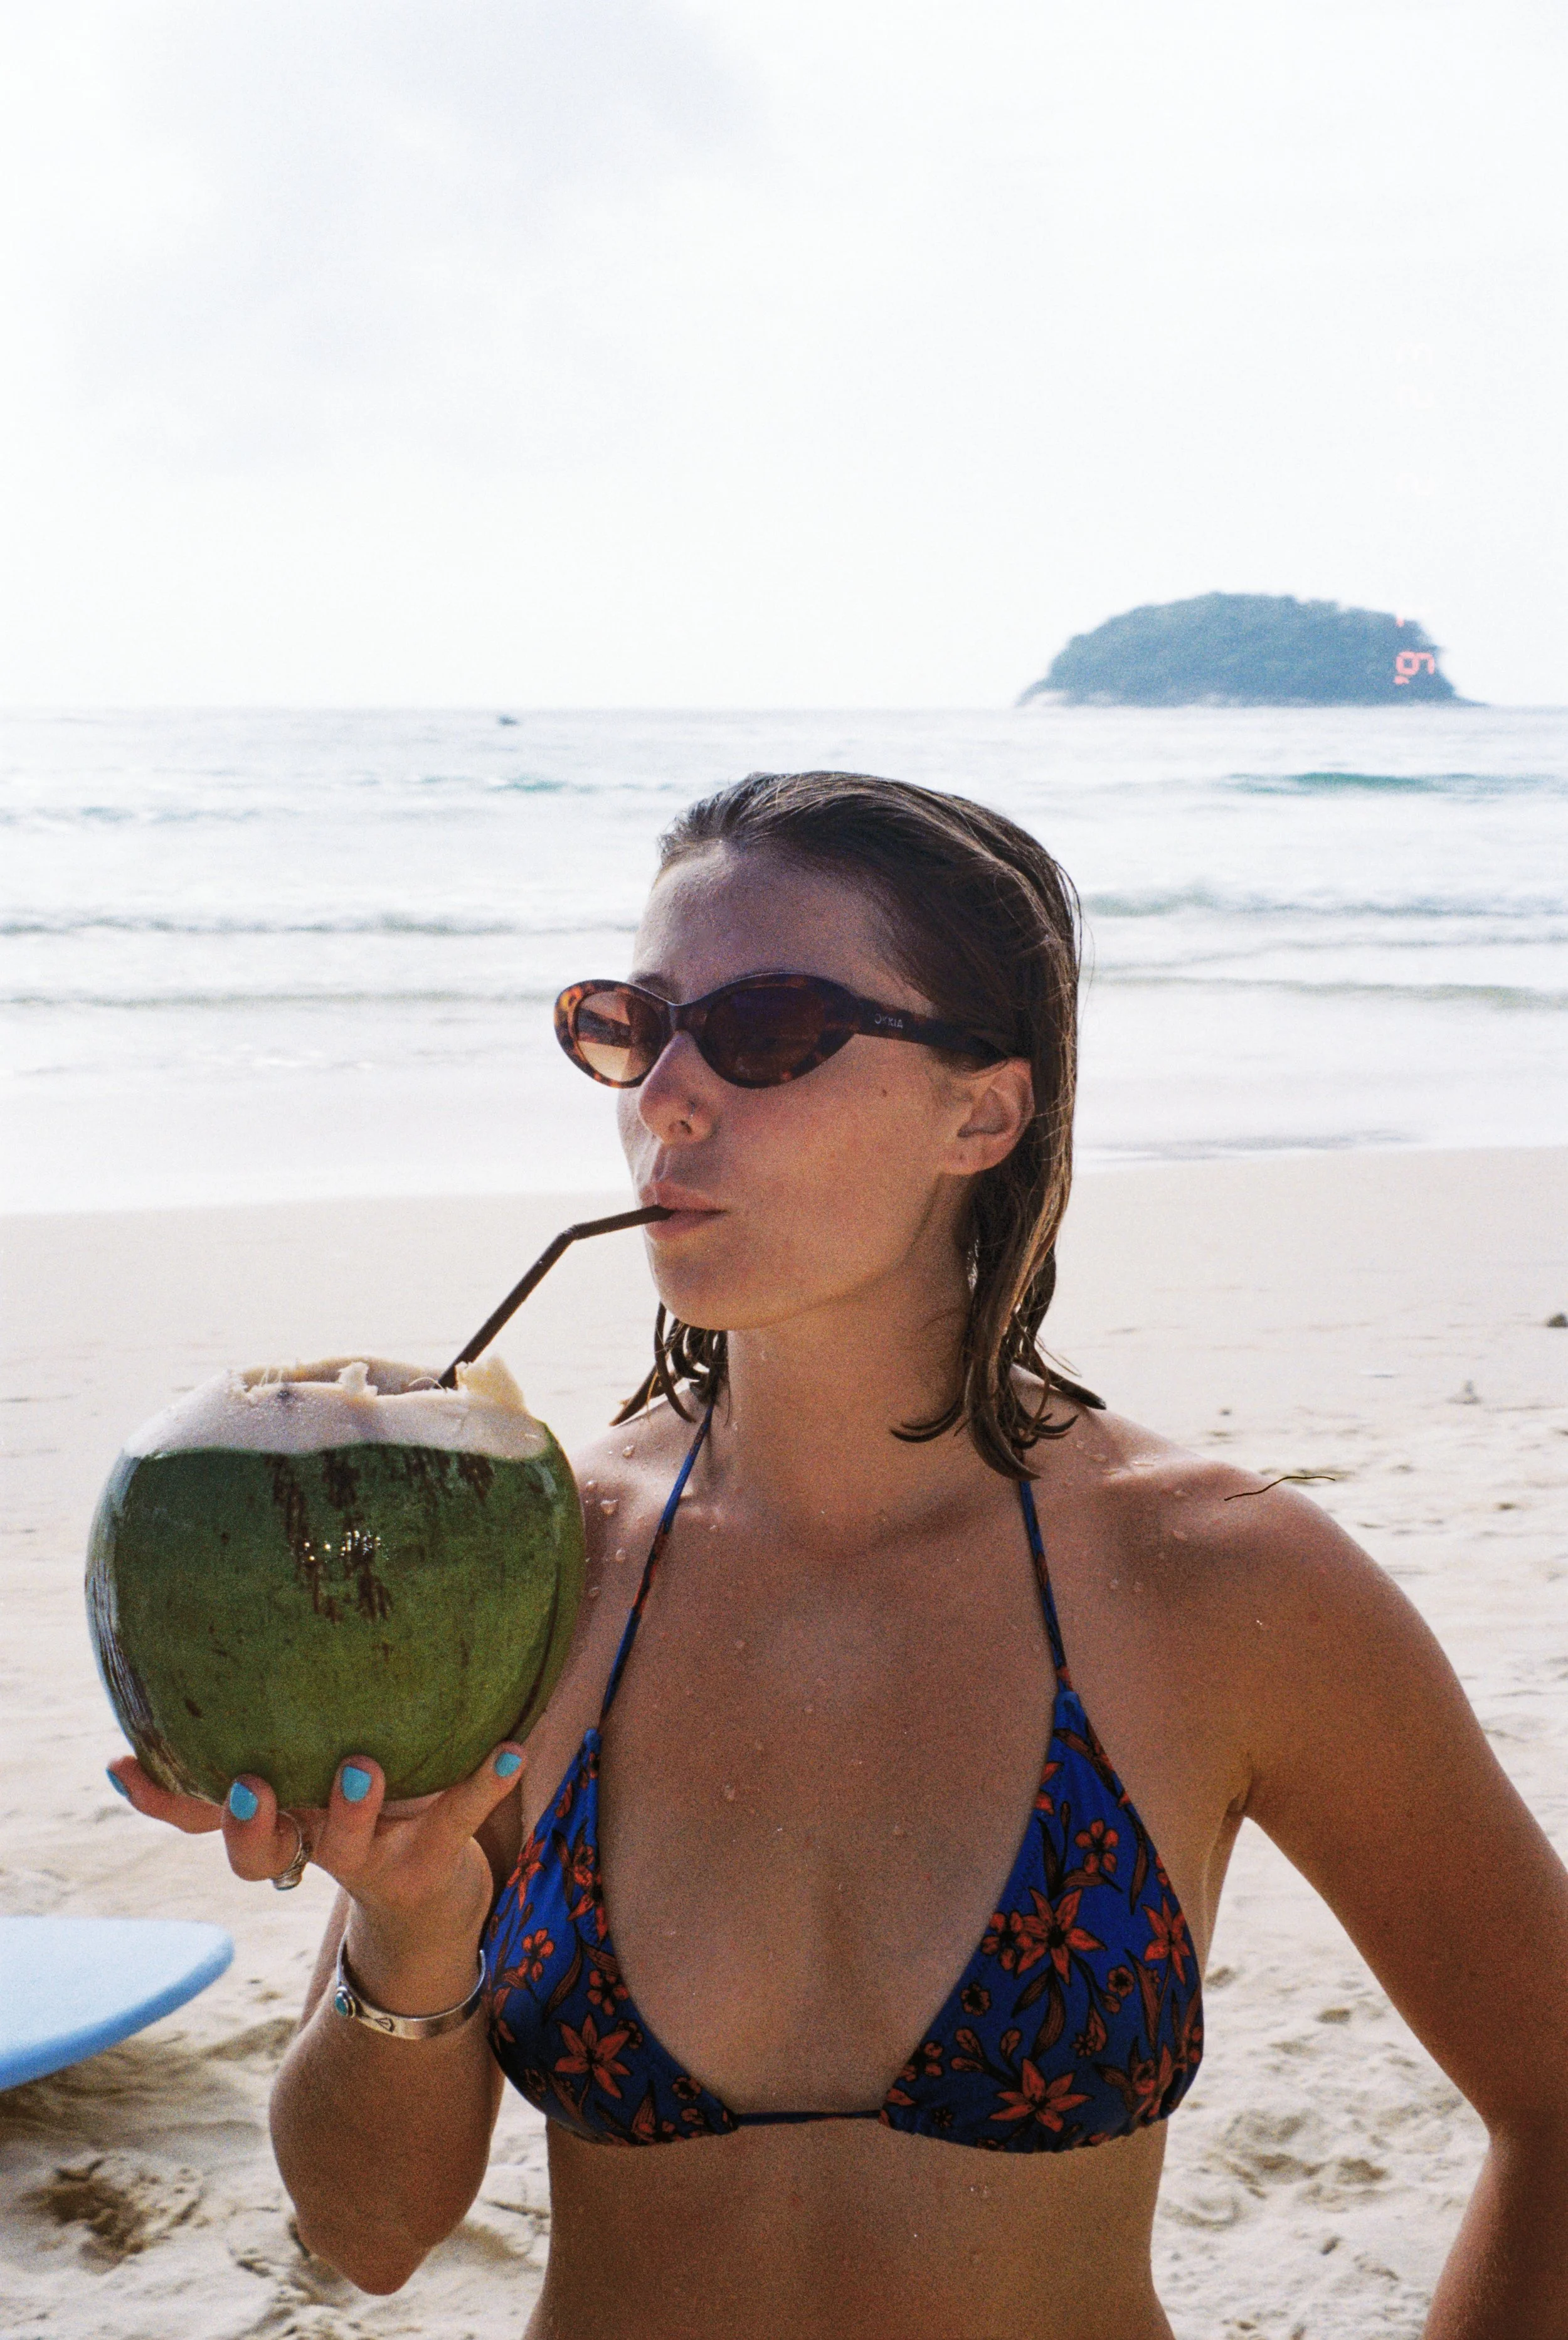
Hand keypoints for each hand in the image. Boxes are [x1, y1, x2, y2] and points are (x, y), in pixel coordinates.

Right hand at [107, 1746, 524, 1956]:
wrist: (432, 1905)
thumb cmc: (360, 1815)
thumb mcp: (302, 1786)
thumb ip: (253, 1756)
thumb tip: (144, 1736)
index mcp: (278, 1822)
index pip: (204, 1819)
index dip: (165, 1799)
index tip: (125, 1765)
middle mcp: (312, 1847)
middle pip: (259, 1855)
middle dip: (249, 1823)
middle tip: (254, 1783)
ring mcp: (372, 1861)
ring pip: (348, 1848)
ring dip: (352, 1809)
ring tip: (363, 1767)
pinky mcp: (432, 1862)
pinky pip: (456, 1821)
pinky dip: (483, 1782)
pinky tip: (509, 1748)